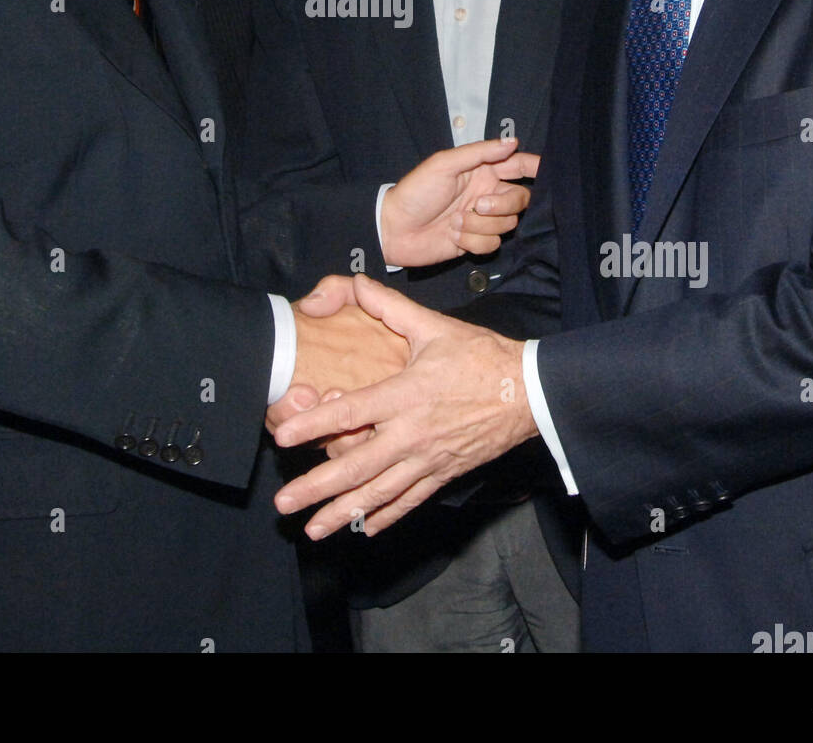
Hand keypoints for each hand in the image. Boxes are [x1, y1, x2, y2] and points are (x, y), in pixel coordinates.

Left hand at [272, 273, 536, 538]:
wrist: (529, 392)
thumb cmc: (481, 356)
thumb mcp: (434, 327)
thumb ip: (390, 307)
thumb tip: (356, 283)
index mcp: (406, 395)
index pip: (351, 413)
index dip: (315, 424)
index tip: (283, 437)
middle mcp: (412, 434)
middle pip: (357, 466)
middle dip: (318, 488)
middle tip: (284, 502)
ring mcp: (428, 459)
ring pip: (379, 493)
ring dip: (343, 513)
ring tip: (313, 530)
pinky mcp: (444, 473)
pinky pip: (410, 500)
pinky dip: (386, 516)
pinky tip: (364, 528)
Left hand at [380, 136, 538, 268]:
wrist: (394, 229)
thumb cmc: (415, 192)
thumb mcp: (444, 163)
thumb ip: (480, 152)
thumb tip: (512, 142)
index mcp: (481, 171)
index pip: (518, 166)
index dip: (536, 167)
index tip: (546, 171)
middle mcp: (486, 194)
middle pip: (520, 199)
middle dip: (503, 204)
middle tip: (478, 205)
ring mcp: (481, 219)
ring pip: (507, 224)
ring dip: (481, 225)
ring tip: (456, 221)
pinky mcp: (475, 242)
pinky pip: (492, 244)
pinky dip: (473, 241)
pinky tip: (454, 236)